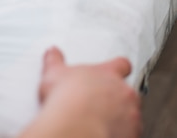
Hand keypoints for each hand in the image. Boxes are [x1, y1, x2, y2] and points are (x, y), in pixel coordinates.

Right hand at [20, 48, 141, 137]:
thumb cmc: (68, 98)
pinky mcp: (131, 135)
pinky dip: (120, 134)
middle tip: (100, 104)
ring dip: (121, 118)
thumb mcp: (54, 72)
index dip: (119, 68)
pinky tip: (104, 133)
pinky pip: (130, 134)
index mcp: (108, 73)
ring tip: (101, 122)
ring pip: (132, 115)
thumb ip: (55, 60)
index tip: (115, 72)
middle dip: (118, 98)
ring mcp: (130, 115)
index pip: (122, 64)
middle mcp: (124, 92)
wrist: (75, 126)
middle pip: (128, 92)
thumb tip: (52, 52)